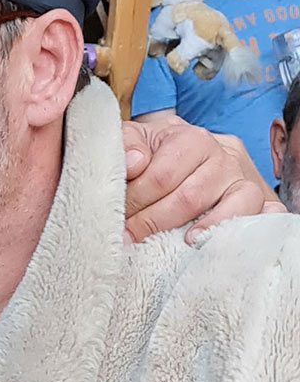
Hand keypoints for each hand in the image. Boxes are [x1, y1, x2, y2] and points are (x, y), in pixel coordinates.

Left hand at [121, 114, 280, 245]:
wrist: (198, 151)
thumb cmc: (163, 149)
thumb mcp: (139, 138)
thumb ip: (127, 143)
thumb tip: (134, 163)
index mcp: (193, 138)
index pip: (163, 175)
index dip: (136, 200)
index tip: (118, 220)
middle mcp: (224, 156)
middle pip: (191, 196)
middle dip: (155, 221)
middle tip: (131, 237)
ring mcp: (246, 179)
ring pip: (232, 206)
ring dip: (204, 229)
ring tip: (180, 243)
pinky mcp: (263, 201)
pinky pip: (263, 217)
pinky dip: (241, 229)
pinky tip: (218, 242)